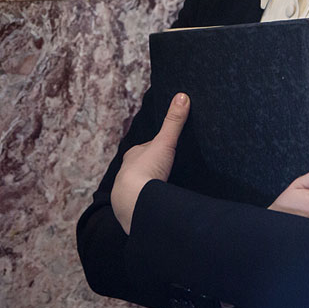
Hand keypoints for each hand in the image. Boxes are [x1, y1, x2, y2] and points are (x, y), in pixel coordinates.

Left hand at [111, 93, 189, 234]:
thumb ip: (174, 122)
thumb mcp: (164, 143)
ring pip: (139, 188)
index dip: (158, 150)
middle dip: (153, 171)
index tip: (168, 152)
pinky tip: (157, 208)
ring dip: (149, 190)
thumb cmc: (147, 170)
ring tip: (163, 193)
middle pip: (142, 169)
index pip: (147, 150)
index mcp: (133, 156)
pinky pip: (140, 206)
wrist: (134, 201)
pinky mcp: (130, 212)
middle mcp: (125, 173)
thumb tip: (182, 95)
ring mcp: (126, 193)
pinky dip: (148, 206)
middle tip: (168, 173)